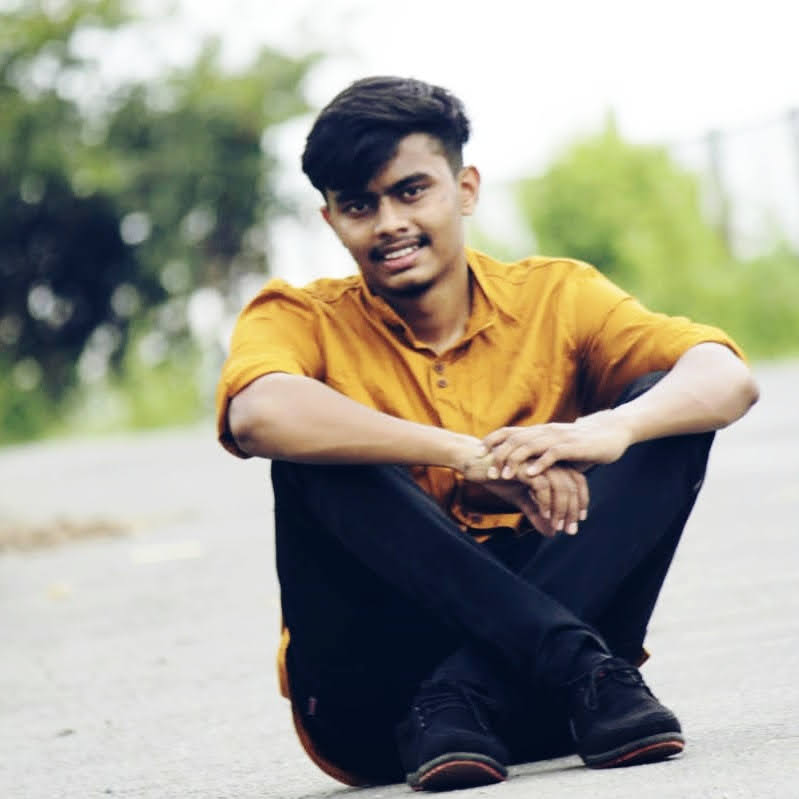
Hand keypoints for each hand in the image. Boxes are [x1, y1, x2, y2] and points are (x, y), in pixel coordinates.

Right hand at [480, 466, 586, 536]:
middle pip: (573, 484)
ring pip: (561, 486)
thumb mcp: (519, 498)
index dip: (581, 501)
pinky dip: (545, 502)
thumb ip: (536, 513)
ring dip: (561, 509)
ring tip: (557, 527)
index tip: (578, 521)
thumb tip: (551, 533)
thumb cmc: (497, 475)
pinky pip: (542, 485)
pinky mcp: (524, 465)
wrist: (473, 461)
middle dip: (573, 510)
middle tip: (570, 531)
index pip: (577, 481)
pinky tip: (543, 514)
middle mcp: (547, 460)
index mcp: (550, 463)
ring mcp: (537, 461)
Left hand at [483, 411, 633, 478]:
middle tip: (488, 472)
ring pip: (531, 446)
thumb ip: (540, 457)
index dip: (492, 441)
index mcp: (539, 432)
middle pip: (515, 440)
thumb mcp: (556, 450)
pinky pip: (554, 454)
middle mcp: (545, 431)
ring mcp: (558, 437)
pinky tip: (532, 473)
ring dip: (516, 461)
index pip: (509, 432)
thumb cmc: (582, 444)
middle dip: (499, 456)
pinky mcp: (573, 446)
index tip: (477, 454)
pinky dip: (541, 463)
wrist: (611, 432)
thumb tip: (522, 471)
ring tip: (505, 476)